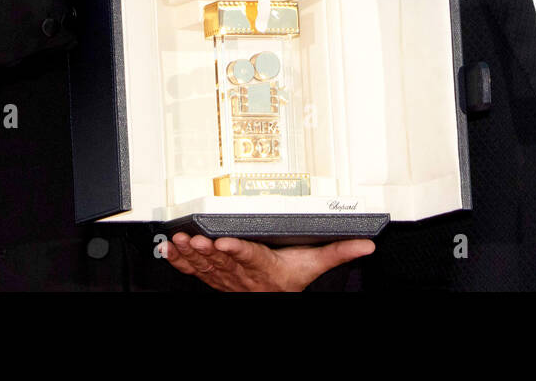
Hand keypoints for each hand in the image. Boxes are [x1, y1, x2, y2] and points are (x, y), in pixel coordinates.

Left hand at [162, 232, 373, 291]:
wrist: (273, 299)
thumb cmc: (289, 280)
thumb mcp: (315, 265)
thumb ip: (338, 251)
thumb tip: (365, 244)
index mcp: (266, 267)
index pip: (251, 256)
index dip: (237, 248)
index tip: (226, 240)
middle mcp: (243, 274)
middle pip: (224, 260)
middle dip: (208, 248)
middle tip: (196, 236)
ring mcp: (226, 278)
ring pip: (207, 266)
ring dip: (192, 254)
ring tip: (182, 241)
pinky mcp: (215, 277)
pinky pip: (194, 271)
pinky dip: (181, 261)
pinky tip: (171, 250)